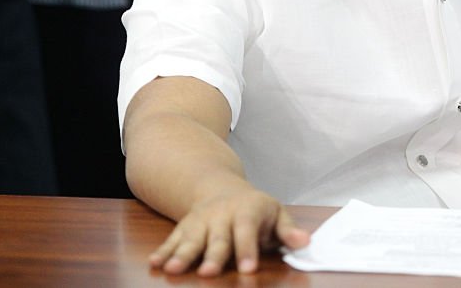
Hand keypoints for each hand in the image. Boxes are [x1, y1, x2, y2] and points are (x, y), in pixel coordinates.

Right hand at [149, 184, 308, 275]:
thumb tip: (304, 241)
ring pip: (191, 239)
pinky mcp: (185, 227)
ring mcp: (201, 221)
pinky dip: (164, 251)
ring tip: (175, 270)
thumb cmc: (255, 208)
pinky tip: (156, 263)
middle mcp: (221, 215)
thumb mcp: (276, 213)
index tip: (248, 269)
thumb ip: (288, 230)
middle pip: (217, 238)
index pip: (248, 231)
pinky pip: (172, 239)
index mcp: (247, 211)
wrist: (221, 188)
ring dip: (182, 254)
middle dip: (213, 256)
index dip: (248, 249)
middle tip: (209, 272)